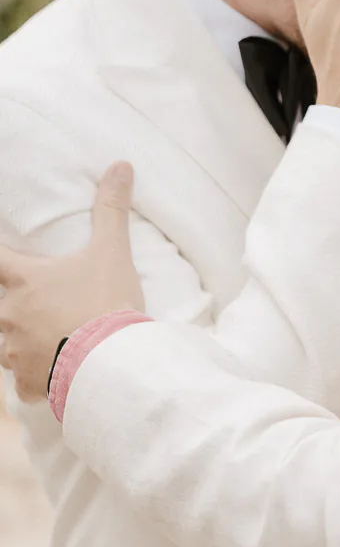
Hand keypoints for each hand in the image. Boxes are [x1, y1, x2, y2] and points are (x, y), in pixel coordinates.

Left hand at [0, 163, 141, 401]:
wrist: (112, 361)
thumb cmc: (107, 302)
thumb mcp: (112, 251)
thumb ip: (111, 209)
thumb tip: (120, 165)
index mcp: (25, 280)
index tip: (4, 256)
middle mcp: (11, 315)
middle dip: (12, 305)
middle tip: (36, 304)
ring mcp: (15, 352)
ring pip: (4, 345)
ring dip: (18, 341)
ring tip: (43, 339)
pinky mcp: (27, 381)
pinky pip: (21, 380)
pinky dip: (31, 378)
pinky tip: (48, 375)